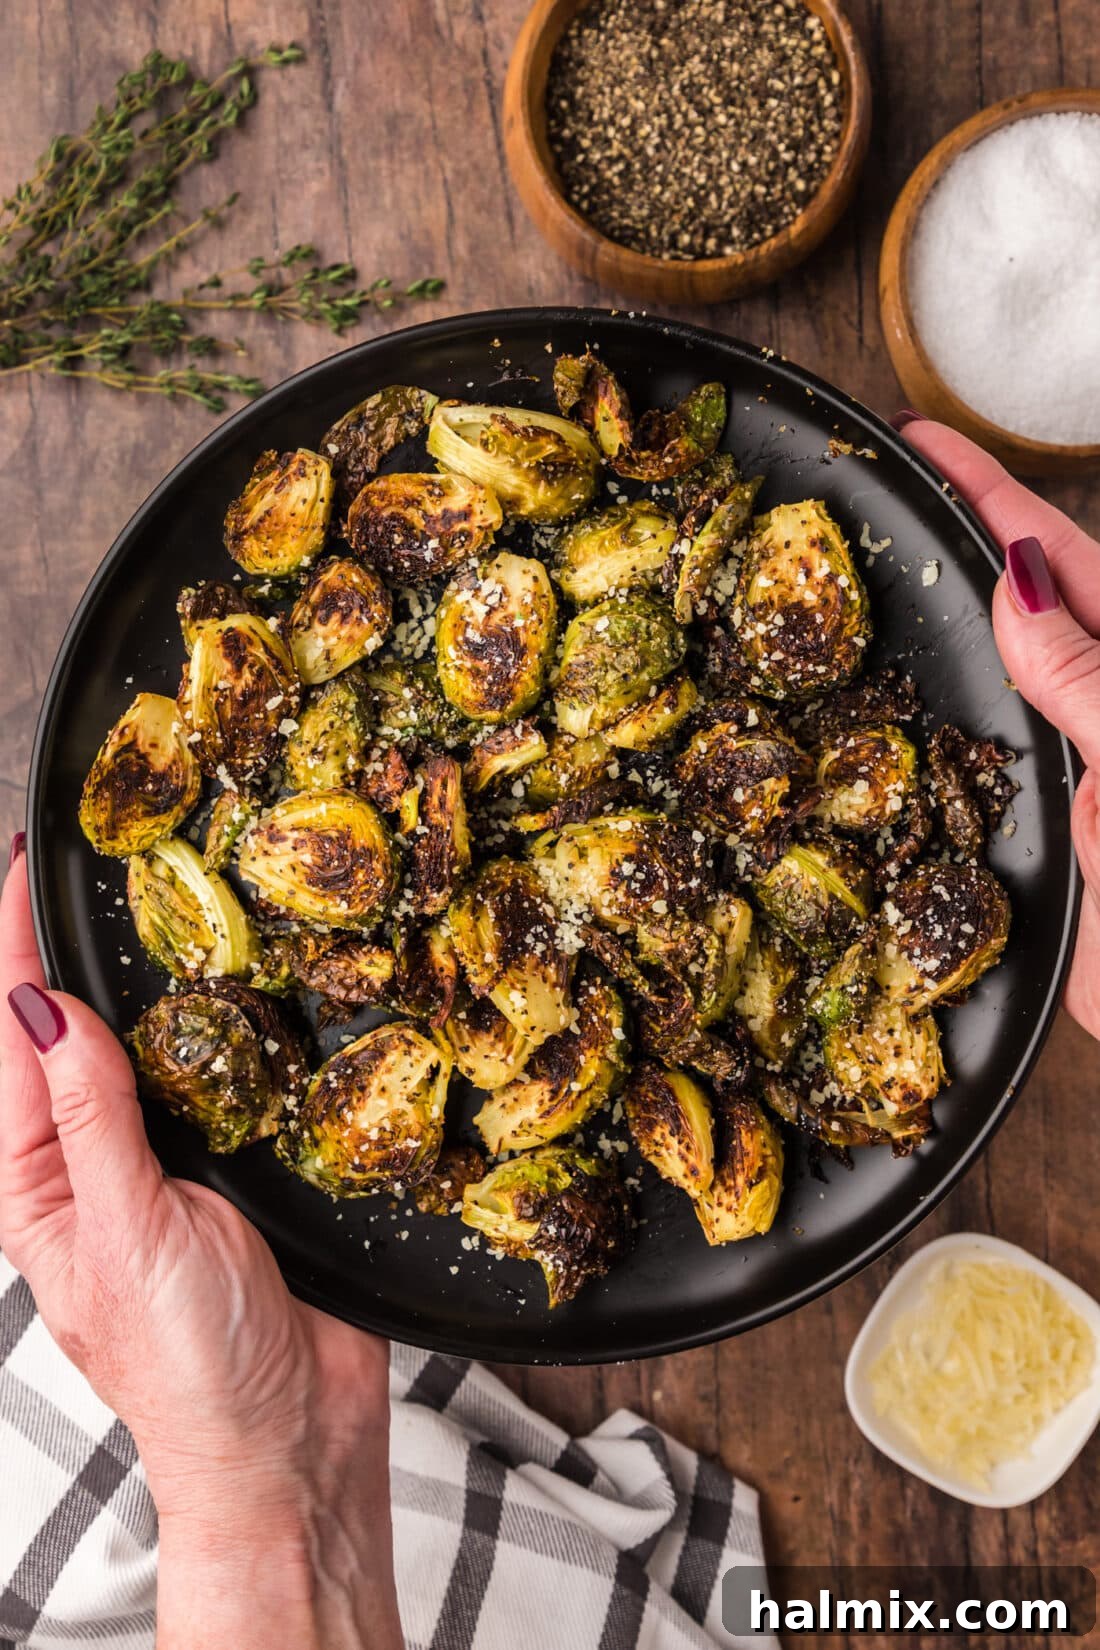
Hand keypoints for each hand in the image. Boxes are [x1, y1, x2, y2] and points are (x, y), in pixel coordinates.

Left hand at [0, 846, 401, 1649]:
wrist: (295, 1436)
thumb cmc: (190, 1364)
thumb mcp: (124, 1232)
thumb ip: (90, 1119)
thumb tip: (42, 1012)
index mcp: (41, 1184)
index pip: (15, 1043)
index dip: (12, 954)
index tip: (23, 868)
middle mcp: (98, 1163)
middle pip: (75, 1034)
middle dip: (70, 953)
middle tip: (87, 861)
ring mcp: (170, 1163)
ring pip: (153, 1049)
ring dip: (153, 983)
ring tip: (158, 901)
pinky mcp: (240, 1167)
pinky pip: (225, 1080)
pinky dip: (226, 1028)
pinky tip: (241, 987)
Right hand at [895, 414, 1099, 1040]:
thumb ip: (1084, 674)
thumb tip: (1013, 583)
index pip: (1057, 554)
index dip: (988, 492)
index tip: (924, 439)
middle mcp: (1099, 706)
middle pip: (1024, 600)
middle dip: (958, 538)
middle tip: (882, 488)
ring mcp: (1068, 766)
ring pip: (992, 677)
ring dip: (939, 626)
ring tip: (868, 574)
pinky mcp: (1036, 829)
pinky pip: (964, 758)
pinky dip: (924, 723)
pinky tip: (882, 709)